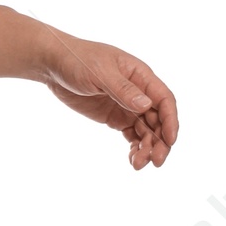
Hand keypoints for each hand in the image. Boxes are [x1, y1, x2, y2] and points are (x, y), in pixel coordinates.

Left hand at [40, 34, 178, 168]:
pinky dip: (135, 148)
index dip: (171, 120)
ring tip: (139, 165)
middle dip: (161, 141)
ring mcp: (127, 106)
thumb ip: (123, 89)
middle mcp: (139, 92)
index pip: (164, 99)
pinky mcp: (115, 117)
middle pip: (159, 119)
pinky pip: (132, 135)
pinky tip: (133, 160)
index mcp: (140, 75)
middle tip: (156, 162)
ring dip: (147, 148)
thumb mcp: (99, 72)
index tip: (170, 140)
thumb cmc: (78, 60)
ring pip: (147, 131)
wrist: (54, 64)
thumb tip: (146, 106)